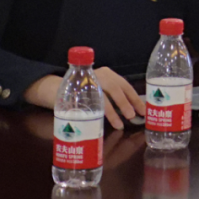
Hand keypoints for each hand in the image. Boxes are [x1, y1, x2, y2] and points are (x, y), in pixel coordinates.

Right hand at [25, 68, 145, 129]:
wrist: (55, 88)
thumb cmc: (84, 93)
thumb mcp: (100, 91)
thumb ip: (113, 98)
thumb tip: (133, 112)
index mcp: (107, 74)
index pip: (125, 85)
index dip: (135, 98)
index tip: (143, 111)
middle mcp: (97, 75)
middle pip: (115, 87)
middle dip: (125, 103)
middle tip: (133, 116)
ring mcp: (84, 83)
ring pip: (101, 96)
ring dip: (111, 111)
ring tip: (119, 124)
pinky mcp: (72, 93)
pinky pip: (85, 103)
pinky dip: (94, 113)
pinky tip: (99, 122)